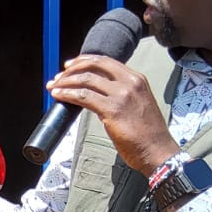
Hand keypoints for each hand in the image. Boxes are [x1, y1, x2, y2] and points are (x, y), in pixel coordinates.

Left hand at [47, 56, 177, 173]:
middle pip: (94, 66)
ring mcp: (121, 95)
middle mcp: (130, 83)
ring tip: (54, 87)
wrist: (157, 151)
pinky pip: (83, 96)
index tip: (70, 65)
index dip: (84, 60)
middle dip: (72, 69)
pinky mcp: (112, 110)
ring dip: (65, 82)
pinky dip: (67, 94)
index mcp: (136, 79)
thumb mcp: (137, 105)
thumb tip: (96, 95)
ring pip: (86, 80)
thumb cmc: (147, 134)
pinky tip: (59, 96)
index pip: (106, 61)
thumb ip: (121, 95)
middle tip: (58, 76)